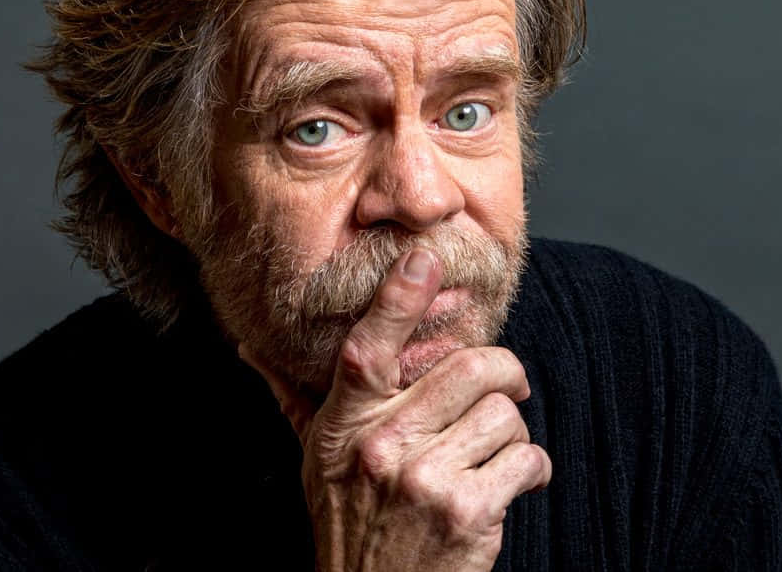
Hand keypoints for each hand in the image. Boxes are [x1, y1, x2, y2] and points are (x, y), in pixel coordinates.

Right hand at [239, 247, 551, 570]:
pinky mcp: (467, 512)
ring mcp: (423, 480)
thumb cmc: (349, 523)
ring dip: (512, 434)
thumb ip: (293, 397)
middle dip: (505, 372)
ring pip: (505, 414)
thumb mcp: (316, 459)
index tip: (424, 259)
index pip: (368, 348)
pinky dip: (531, 471)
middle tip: (510, 383)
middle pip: (469, 369)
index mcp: (344, 425)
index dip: (398, 298)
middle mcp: (380, 446)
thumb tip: (250, 349)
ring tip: (491, 455)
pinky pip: (527, 460)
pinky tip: (508, 486)